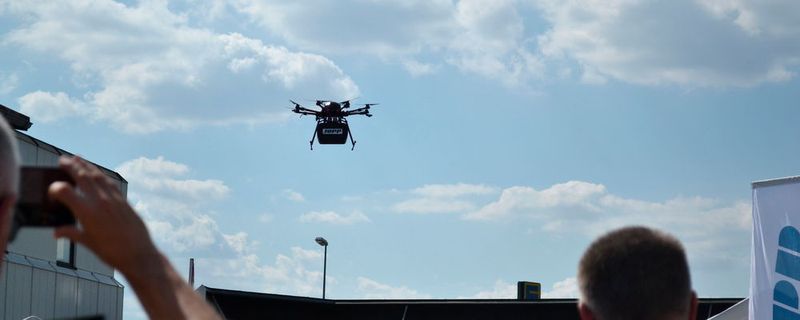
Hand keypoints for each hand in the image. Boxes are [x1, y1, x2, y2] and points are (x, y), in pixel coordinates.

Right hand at [50, 156, 158, 275]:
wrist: (138, 254)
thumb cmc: (112, 252)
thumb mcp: (88, 243)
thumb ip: (71, 233)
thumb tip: (56, 232)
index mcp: (87, 212)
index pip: (65, 191)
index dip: (55, 188)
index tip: (52, 189)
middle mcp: (100, 202)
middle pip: (82, 177)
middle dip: (71, 166)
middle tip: (63, 159)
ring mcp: (114, 199)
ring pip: (98, 176)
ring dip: (86, 166)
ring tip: (78, 158)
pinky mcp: (124, 201)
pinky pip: (110, 183)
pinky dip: (101, 175)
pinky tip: (97, 172)